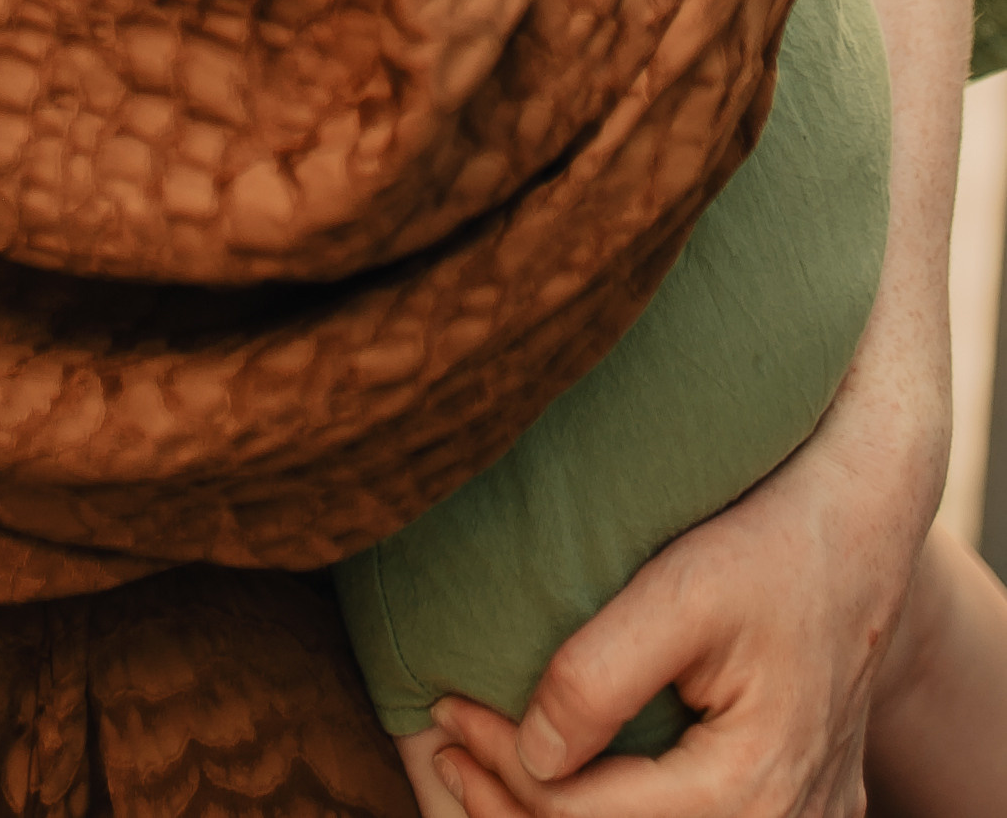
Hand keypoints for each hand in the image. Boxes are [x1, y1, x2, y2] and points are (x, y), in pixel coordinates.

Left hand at [425, 361, 943, 817]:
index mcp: (749, 789)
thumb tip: (533, 754)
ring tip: (484, 768)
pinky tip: (564, 777)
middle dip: (516, 809)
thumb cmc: (770, 539)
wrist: (862, 520)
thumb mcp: (681, 589)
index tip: (444, 707)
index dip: (501, 765)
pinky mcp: (798, 809)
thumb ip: (601, 674)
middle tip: (447, 750)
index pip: (583, 815)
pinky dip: (620, 811)